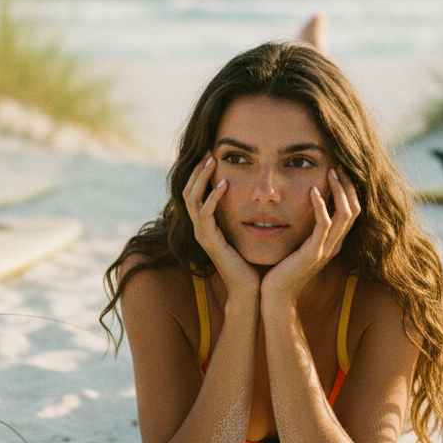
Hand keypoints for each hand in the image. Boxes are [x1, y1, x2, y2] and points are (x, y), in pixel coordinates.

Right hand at [183, 154, 259, 300]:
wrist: (250, 290)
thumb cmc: (251, 262)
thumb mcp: (244, 232)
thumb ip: (242, 214)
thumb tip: (254, 196)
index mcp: (206, 226)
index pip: (194, 194)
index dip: (200, 174)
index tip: (212, 156)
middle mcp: (200, 229)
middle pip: (188, 192)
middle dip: (197, 171)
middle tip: (209, 152)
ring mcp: (203, 236)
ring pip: (192, 200)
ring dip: (201, 178)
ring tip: (212, 161)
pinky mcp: (211, 242)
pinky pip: (205, 214)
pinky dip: (212, 198)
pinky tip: (223, 185)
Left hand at [260, 167, 360, 307]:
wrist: (274, 296)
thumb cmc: (280, 270)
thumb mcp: (297, 246)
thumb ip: (304, 230)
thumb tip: (299, 208)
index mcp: (333, 243)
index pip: (352, 211)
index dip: (349, 190)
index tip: (338, 171)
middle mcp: (334, 245)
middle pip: (355, 209)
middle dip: (348, 185)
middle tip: (338, 166)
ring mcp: (326, 250)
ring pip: (345, 214)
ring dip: (339, 190)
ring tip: (330, 172)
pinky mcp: (313, 253)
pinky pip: (324, 224)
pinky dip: (321, 205)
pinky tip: (313, 191)